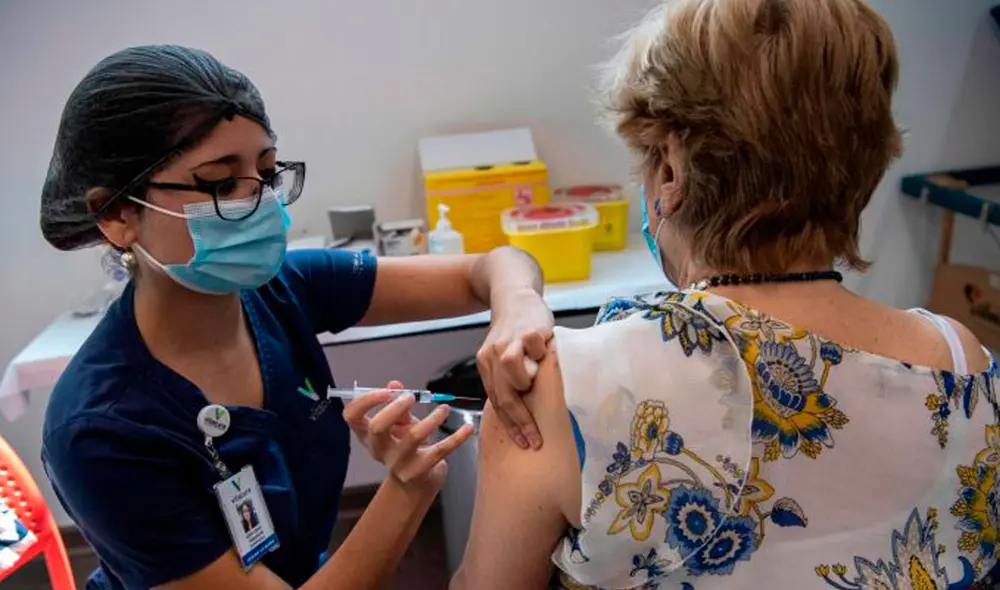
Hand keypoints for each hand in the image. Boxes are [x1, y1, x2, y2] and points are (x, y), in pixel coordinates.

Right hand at [342, 381, 473, 488]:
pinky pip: (441, 450)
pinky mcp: (421, 471)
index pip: (352, 416)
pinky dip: (457, 437)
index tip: (386, 391)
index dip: (365, 400)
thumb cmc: (406, 446)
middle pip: (377, 427)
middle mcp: (379, 450)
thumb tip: (395, 384)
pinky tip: (468, 427)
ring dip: (431, 419)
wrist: (417, 483)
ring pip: (413, 437)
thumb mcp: (399, 425)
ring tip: (444, 409)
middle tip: (410, 398)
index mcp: (368, 435)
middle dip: (395, 408)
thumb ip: (397, 404)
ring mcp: (399, 463)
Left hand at [476, 289, 553, 449]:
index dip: (511, 426)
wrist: (515, 296)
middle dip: (521, 421)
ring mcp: (509, 342)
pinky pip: (534, 349)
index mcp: (485, 365)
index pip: (497, 403)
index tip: (524, 443)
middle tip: (536, 439)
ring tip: (538, 377)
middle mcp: (492, 356)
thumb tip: (517, 415)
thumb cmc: (515, 332)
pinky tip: (545, 352)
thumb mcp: (503, 356)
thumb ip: (507, 379)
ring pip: (513, 372)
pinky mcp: (527, 330)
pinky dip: (541, 354)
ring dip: (527, 380)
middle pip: (505, 396)